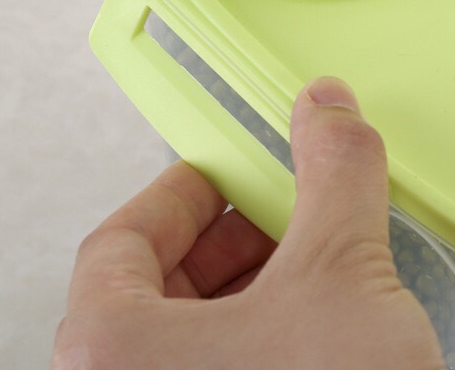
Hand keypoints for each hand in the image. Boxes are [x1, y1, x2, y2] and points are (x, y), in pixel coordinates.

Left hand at [52, 77, 443, 369]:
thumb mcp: (343, 274)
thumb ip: (334, 175)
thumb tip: (328, 109)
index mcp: (112, 356)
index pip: (120, 240)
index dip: (182, 194)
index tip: (227, 173)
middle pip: (152, 291)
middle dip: (230, 242)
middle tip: (282, 216)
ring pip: (185, 343)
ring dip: (251, 293)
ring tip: (312, 274)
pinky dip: (262, 344)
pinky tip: (318, 338)